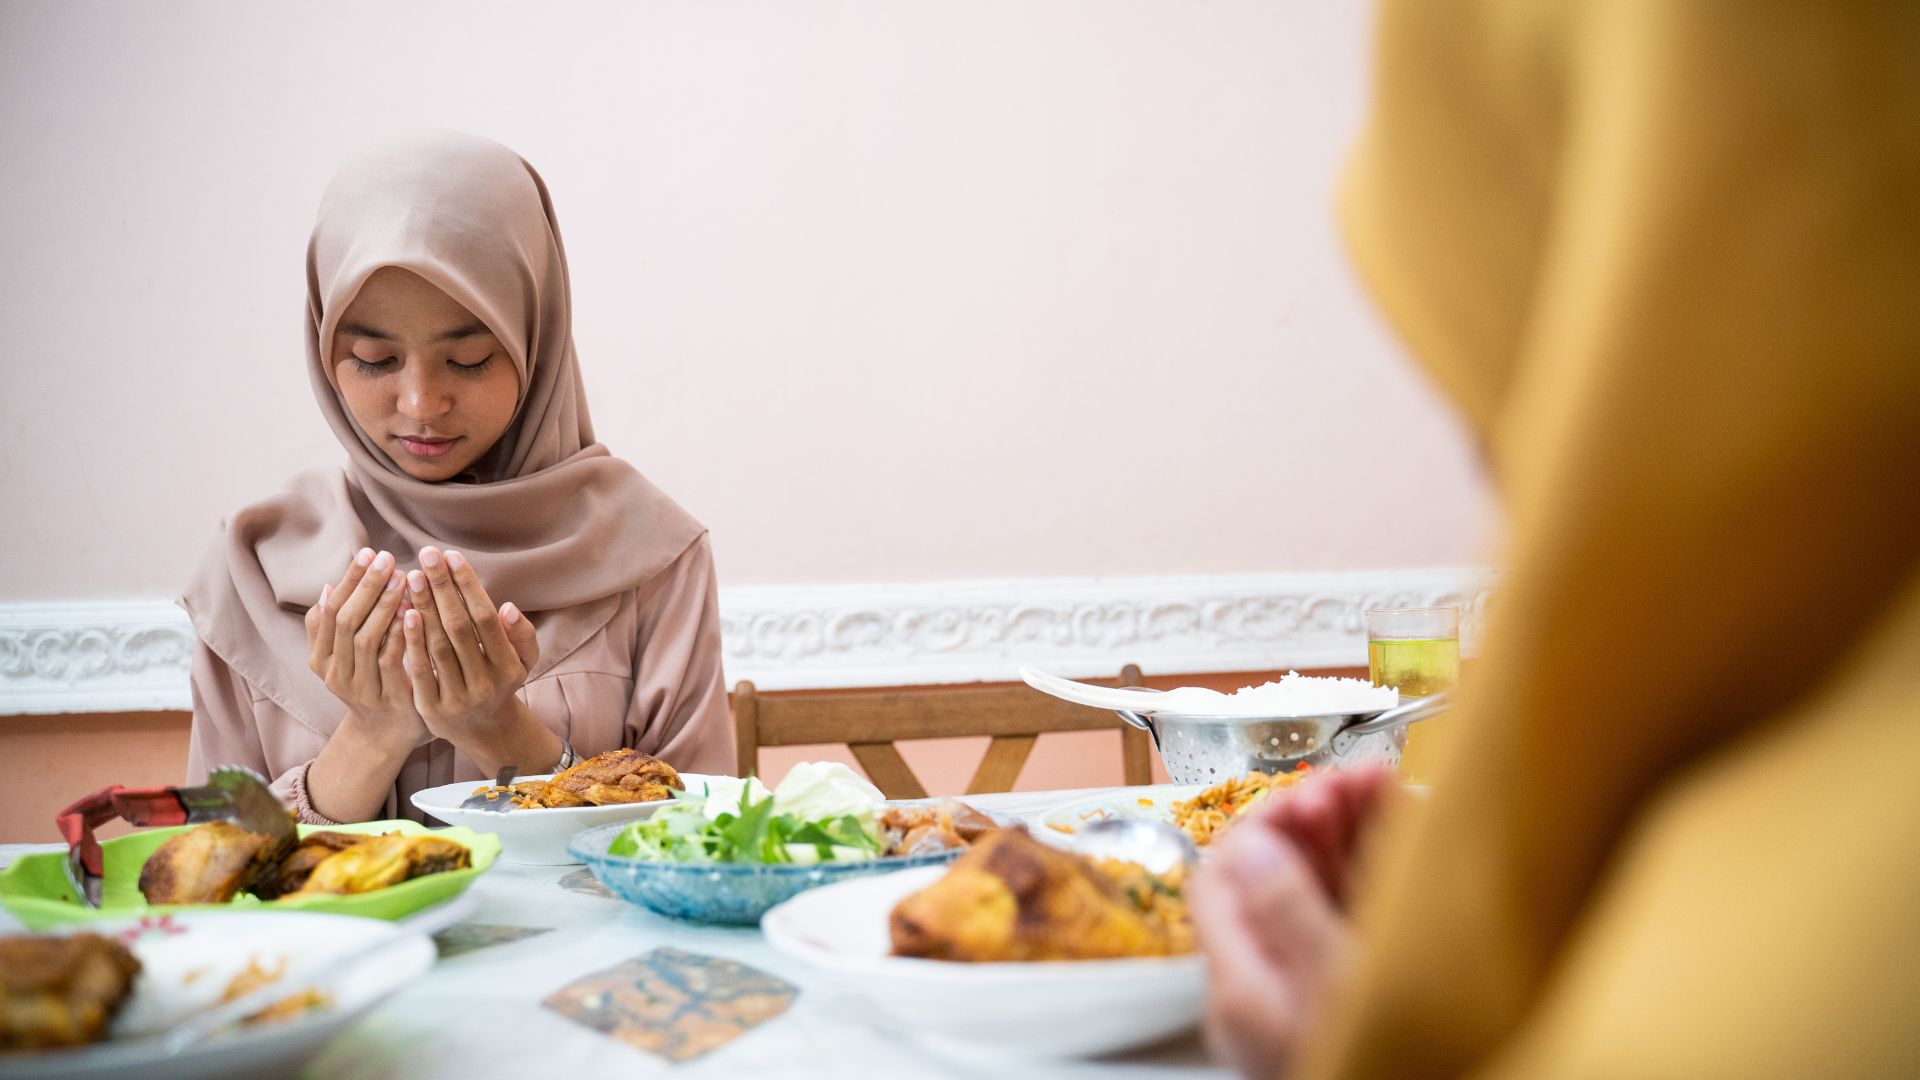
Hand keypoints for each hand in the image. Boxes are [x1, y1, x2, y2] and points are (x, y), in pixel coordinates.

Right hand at [306, 547, 428, 751]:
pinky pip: (393, 661)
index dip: (349, 580)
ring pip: (366, 640)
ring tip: (403, 578)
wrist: (386, 734)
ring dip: (384, 606)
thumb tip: (327, 588)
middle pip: (345, 622)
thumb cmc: (369, 682)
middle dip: (366, 586)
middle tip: (387, 558)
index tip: (369, 552)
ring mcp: (360, 689)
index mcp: (320, 660)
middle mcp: (335, 675)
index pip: (329, 610)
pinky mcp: (389, 699)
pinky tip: (415, 610)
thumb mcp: (341, 658)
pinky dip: (402, 634)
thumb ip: (330, 628)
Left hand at [401, 546, 540, 745]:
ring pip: (438, 646)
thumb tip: (507, 608)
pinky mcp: (433, 709)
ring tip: (412, 576)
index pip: (485, 619)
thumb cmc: (501, 683)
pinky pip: (420, 670)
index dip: (468, 586)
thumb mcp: (524, 661)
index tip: (452, 556)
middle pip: (459, 628)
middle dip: (441, 588)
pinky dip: (411, 642)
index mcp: (508, 666)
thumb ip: (521, 635)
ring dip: (423, 608)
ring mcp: (458, 697)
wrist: (485, 732)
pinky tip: (403, 613)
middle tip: (426, 555)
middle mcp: (485, 682)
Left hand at [1190, 765, 1393, 1079]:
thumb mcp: (1338, 990)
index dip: (1264, 819)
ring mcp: (1307, 988)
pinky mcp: (1349, 988)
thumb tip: (1252, 845)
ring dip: (1350, 832)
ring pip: (1316, 886)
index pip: (1221, 876)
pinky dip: (1375, 869)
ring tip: (1384, 788)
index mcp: (1240, 989)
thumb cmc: (1386, 1070)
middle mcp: (1265, 987)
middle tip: (1358, 780)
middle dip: (1316, 816)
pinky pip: (1351, 913)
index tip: (1312, 790)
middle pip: (1270, 873)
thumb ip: (1289, 914)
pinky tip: (1401, 833)